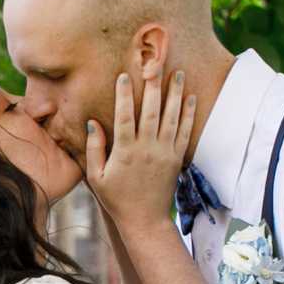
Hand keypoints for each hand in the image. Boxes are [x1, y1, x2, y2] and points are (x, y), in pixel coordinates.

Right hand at [85, 68, 197, 239]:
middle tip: (155, 63)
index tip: (124, 75)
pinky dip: (188, 114)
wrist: (145, 220)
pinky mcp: (177, 159)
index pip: (124, 116)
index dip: (123, 95)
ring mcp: (165, 153)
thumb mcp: (96, 176)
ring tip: (178, 72)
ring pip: (171, 118)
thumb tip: (93, 122)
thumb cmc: (116, 198)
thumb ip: (94, 148)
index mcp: (125, 152)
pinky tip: (190, 97)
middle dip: (153, 85)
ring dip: (175, 93)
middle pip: (151, 111)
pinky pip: (184, 132)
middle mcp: (147, 149)